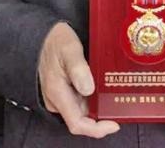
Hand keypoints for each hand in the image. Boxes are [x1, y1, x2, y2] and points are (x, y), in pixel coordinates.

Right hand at [38, 22, 119, 137]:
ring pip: (83, 111)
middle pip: (83, 120)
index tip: (114, 124)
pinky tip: (105, 91)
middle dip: (102, 118)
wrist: (44, 35)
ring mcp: (61, 97)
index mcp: (57, 93)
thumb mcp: (69, 49)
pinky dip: (94, 100)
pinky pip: (81, 102)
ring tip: (116, 97)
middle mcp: (57, 100)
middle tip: (120, 107)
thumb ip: (78, 69)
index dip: (97, 129)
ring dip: (99, 108)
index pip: (77, 123)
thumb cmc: (55, 40)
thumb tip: (88, 90)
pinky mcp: (65, 92)